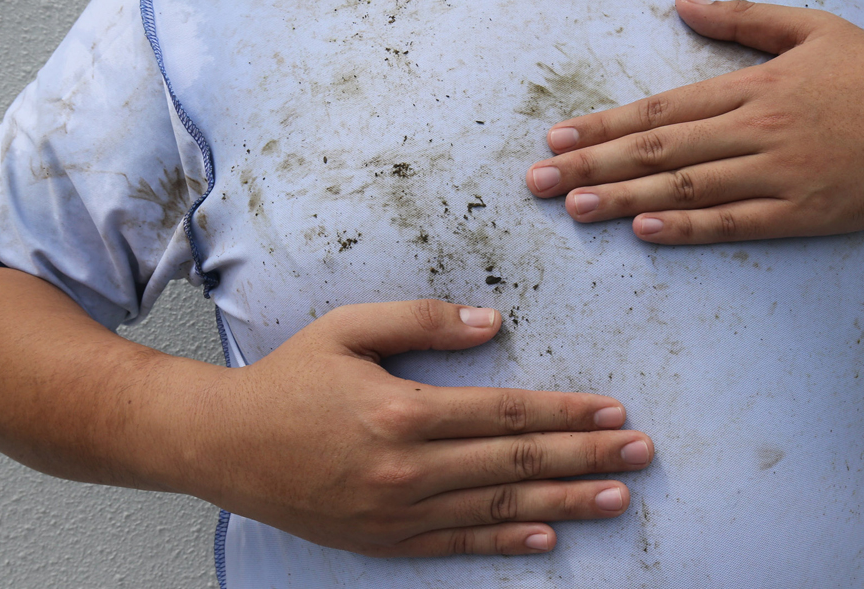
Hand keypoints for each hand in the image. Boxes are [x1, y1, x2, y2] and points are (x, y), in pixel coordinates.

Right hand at [177, 300, 652, 556]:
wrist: (221, 445)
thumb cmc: (286, 379)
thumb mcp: (346, 329)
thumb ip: (420, 321)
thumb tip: (493, 323)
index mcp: (402, 410)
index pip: (505, 411)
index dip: (566, 413)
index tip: (614, 411)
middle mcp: (407, 468)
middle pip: (515, 461)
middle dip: (585, 458)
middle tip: (641, 456)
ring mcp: (396, 512)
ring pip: (497, 505)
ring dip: (564, 503)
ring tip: (617, 500)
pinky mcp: (383, 540)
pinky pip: (457, 542)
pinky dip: (505, 540)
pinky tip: (546, 537)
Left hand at [527, 0, 863, 243]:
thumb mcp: (812, 29)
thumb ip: (742, 21)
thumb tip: (683, 3)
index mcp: (753, 87)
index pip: (662, 108)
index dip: (605, 124)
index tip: (558, 136)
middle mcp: (757, 129)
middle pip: (659, 148)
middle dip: (592, 164)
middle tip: (539, 181)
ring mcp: (780, 173)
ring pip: (686, 186)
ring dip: (623, 197)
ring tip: (573, 208)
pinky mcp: (804, 214)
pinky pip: (734, 222)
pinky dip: (687, 227)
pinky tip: (644, 231)